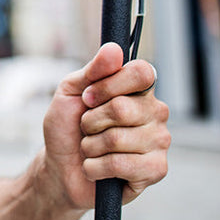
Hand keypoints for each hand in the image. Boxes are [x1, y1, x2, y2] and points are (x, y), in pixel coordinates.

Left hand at [41, 44, 169, 209]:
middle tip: (86, 128)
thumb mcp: (71, 91)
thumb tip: (114, 49)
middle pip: (123, 108)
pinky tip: (97, 168)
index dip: (107, 85)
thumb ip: (92, 70)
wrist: (60, 167)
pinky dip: (96, 167)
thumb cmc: (68, 127)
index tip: (88, 97)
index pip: (141, 72)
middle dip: (90, 120)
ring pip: (118, 138)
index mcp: (139, 90)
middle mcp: (156, 112)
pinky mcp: (156, 170)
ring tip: (92, 149)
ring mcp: (159, 141)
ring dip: (91, 146)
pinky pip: (121, 164)